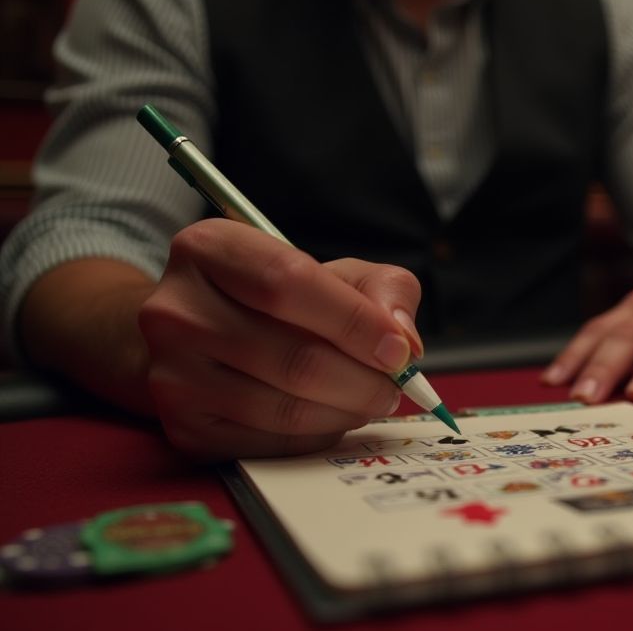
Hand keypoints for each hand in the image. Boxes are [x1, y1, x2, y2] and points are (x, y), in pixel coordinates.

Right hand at [138, 219, 422, 458]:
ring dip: (346, 411)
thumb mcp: (332, 272)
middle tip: (396, 387)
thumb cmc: (277, 300)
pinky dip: (317, 435)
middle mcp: (175, 310)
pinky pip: (270, 442)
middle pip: (292, 357)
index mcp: (208, 249)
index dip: (354, 321)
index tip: (400, 350)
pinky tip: (332, 416)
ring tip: (370, 400)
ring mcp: (170, 374)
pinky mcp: (182, 428)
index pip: (288, 283)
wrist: (199, 339)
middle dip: (363, 379)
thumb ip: (381, 290)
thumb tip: (404, 340)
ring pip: (283, 407)